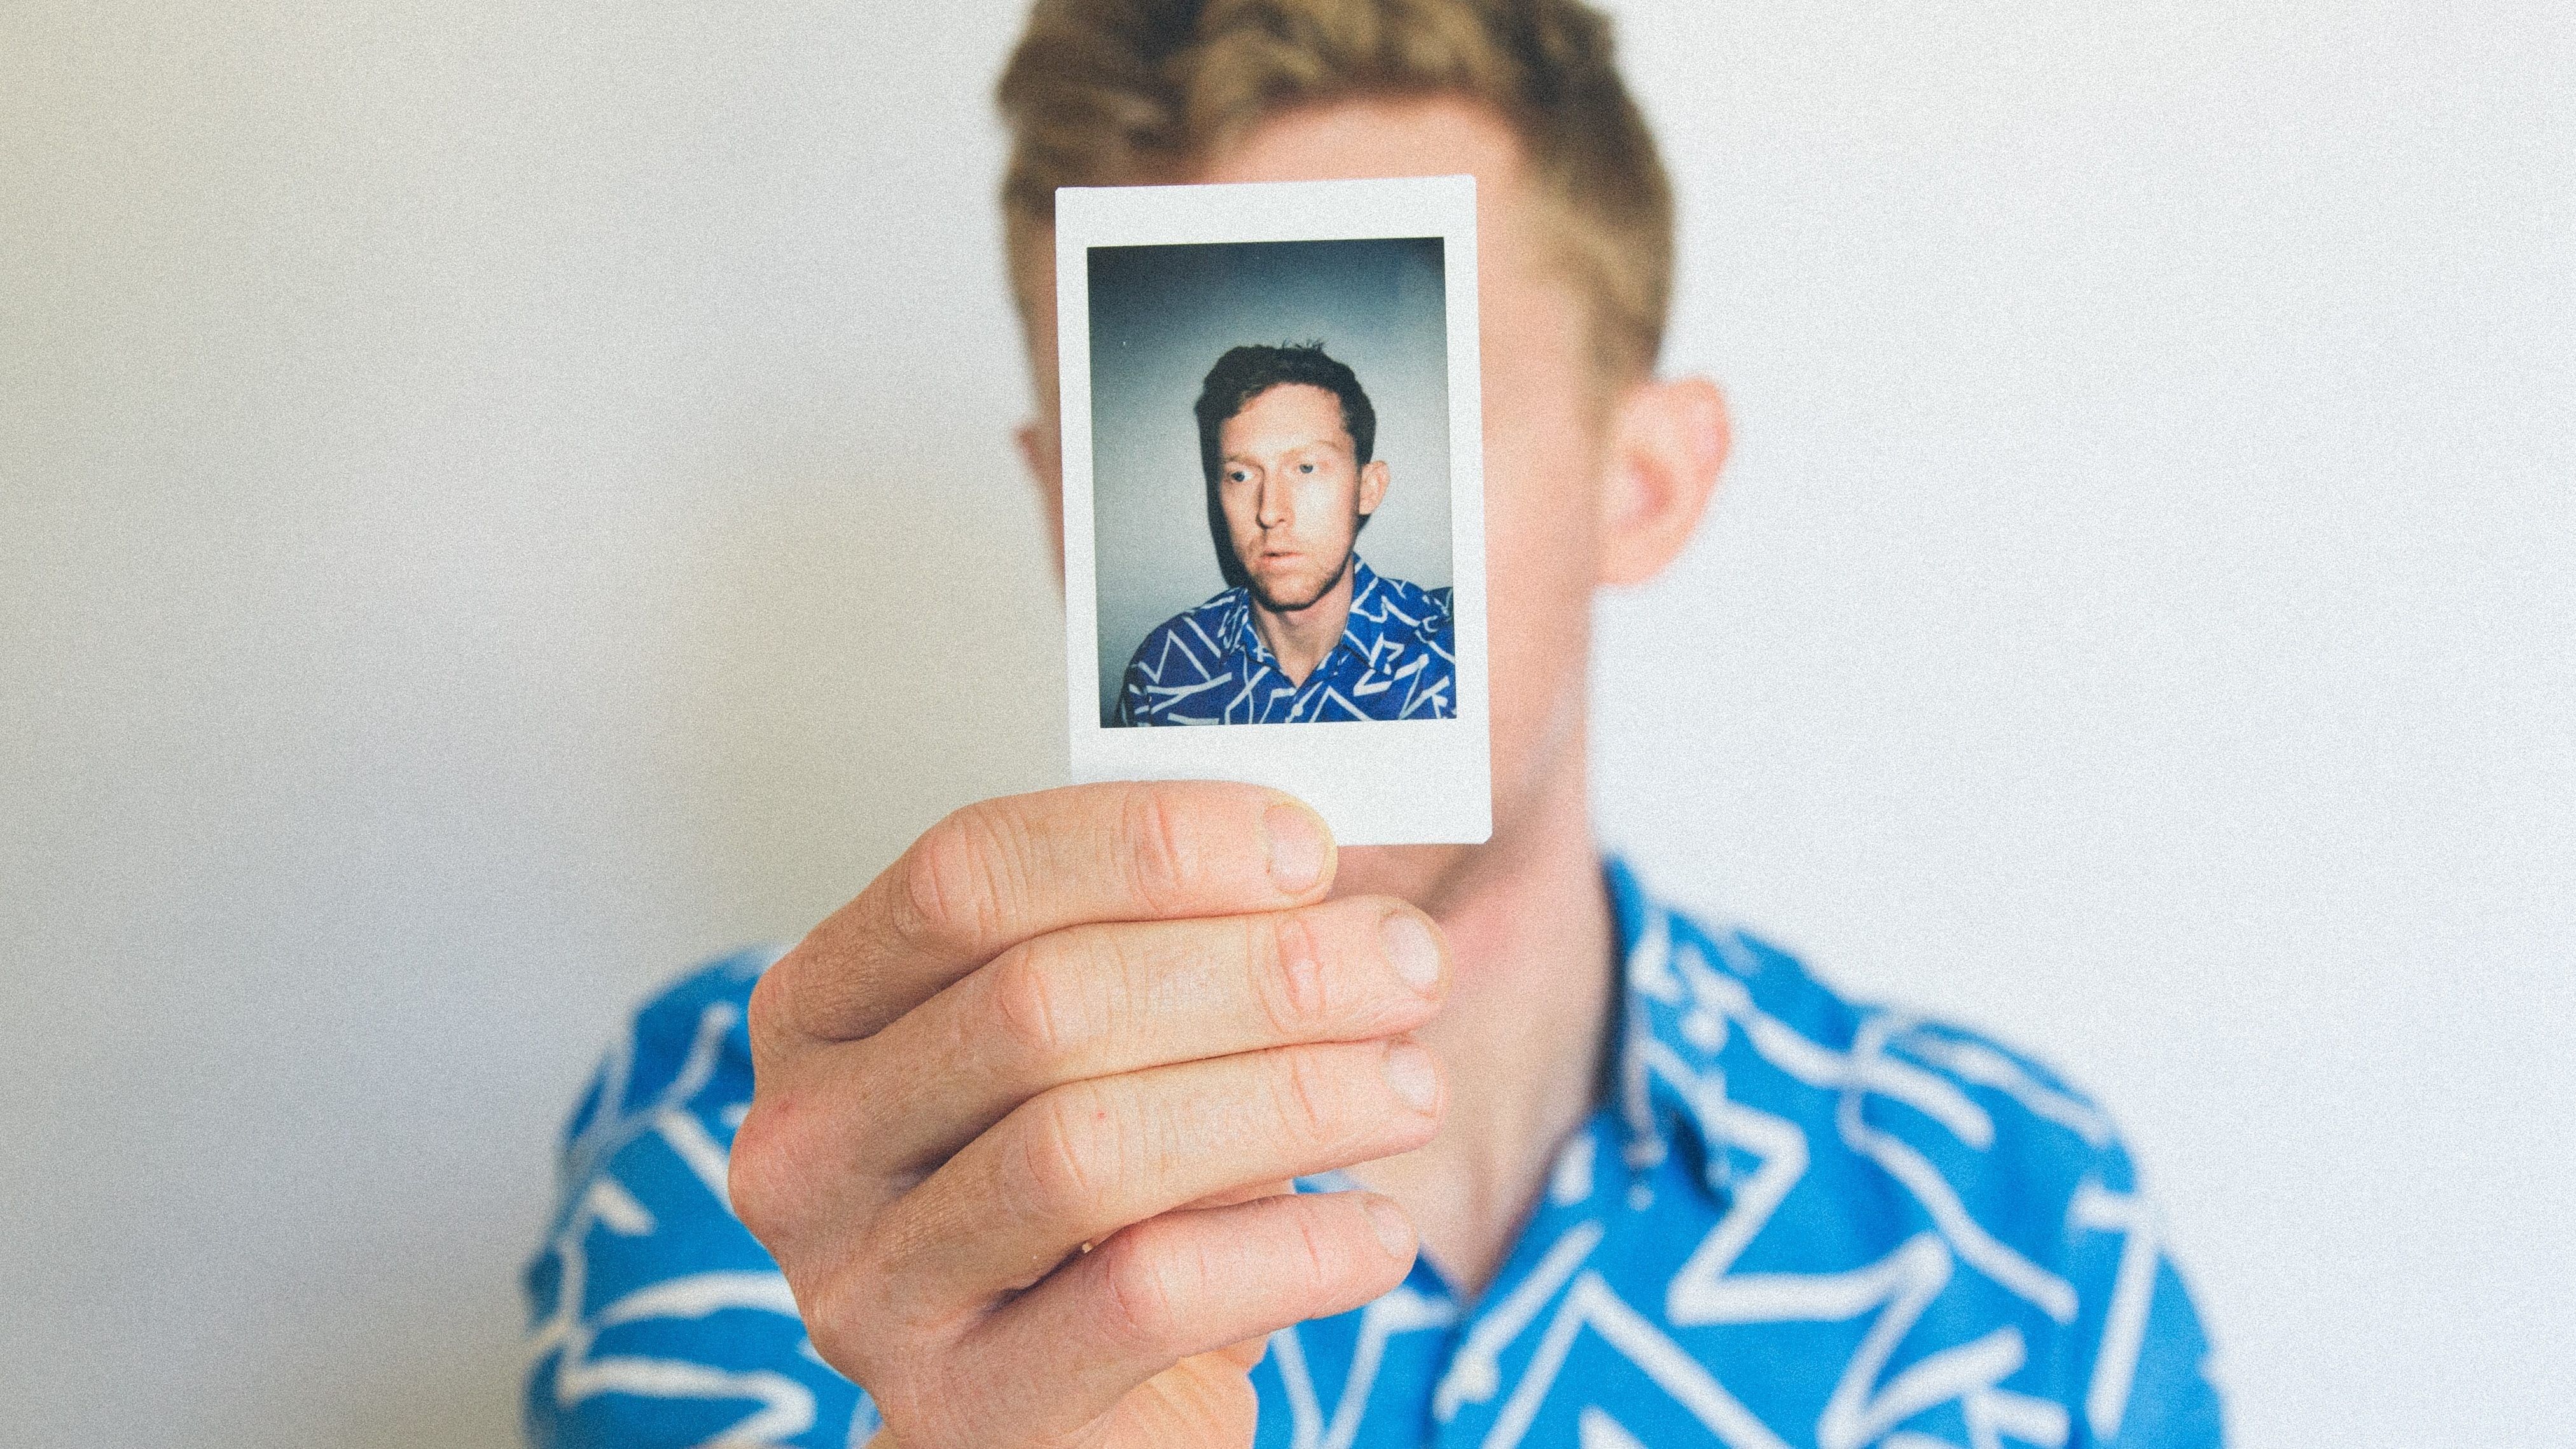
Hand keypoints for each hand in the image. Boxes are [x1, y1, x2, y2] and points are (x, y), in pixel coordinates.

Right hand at [730, 782, 1449, 1447]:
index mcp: (825, 1010)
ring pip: (1087, 1149)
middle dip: (1255, 970)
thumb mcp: (1107, 1053)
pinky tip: (1375, 1230)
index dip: (1144, 843)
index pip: (963, 877)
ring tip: (1411, 1086)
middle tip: (1404, 964)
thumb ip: (1168, 948)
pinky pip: (1143, 1300)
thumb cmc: (1093, 1210)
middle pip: (1037, 1004)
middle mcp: (811, 1144)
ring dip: (1287, 1099)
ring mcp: (869, 1289)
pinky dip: (1288, 1251)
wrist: (1065, 1415)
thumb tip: (1317, 874)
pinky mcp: (963, 1411)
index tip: (1305, 846)